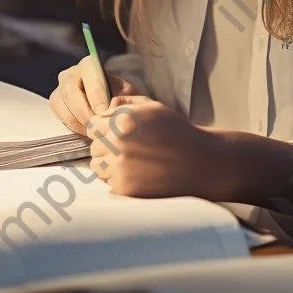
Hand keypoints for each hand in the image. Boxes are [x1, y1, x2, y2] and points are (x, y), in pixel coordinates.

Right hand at [49, 56, 144, 136]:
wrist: (114, 107)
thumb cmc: (122, 99)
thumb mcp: (128, 96)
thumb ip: (122, 99)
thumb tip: (110, 108)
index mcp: (90, 65)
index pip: (90, 79)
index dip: (96, 97)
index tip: (103, 113)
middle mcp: (71, 73)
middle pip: (70, 92)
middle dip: (84, 112)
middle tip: (97, 127)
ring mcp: (60, 88)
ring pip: (61, 105)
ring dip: (78, 122)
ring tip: (94, 131)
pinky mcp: (56, 103)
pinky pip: (59, 116)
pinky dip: (73, 126)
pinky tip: (86, 131)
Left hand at [86, 95, 227, 198]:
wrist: (199, 162)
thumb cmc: (176, 132)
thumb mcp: (153, 108)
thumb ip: (125, 104)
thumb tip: (103, 109)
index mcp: (124, 121)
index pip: (93, 125)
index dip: (103, 128)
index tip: (115, 133)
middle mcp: (119, 143)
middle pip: (94, 146)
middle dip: (106, 146)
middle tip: (126, 149)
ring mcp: (121, 167)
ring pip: (97, 165)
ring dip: (108, 164)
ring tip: (129, 162)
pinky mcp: (125, 188)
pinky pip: (108, 182)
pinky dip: (118, 179)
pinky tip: (137, 174)